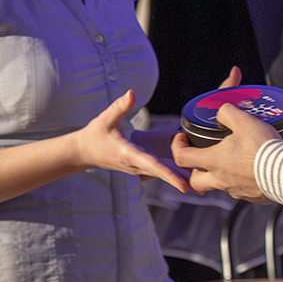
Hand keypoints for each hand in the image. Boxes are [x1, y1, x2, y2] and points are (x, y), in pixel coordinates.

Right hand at [74, 90, 189, 191]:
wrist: (84, 152)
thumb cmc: (95, 135)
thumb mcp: (105, 118)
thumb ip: (119, 107)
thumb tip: (131, 93)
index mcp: (128, 154)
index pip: (151, 165)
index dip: (168, 174)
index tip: (182, 184)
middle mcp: (134, 165)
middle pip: (161, 173)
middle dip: (179, 180)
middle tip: (199, 188)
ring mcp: (136, 169)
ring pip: (160, 174)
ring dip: (177, 178)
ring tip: (198, 185)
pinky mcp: (138, 168)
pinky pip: (157, 172)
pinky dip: (171, 174)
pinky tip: (187, 175)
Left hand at [172, 102, 279, 200]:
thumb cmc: (264, 149)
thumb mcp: (244, 120)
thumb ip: (227, 112)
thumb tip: (221, 111)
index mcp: (214, 161)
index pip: (181, 158)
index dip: (177, 146)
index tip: (182, 138)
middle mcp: (220, 179)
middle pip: (196, 181)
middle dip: (194, 170)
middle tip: (201, 158)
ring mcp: (235, 190)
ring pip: (217, 185)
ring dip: (218, 174)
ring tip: (231, 160)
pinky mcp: (249, 195)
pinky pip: (238, 189)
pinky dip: (239, 180)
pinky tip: (250, 169)